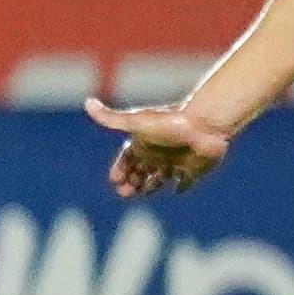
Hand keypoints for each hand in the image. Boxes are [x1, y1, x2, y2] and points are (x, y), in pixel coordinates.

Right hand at [85, 97, 230, 197]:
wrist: (206, 124)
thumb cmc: (170, 123)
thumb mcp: (137, 122)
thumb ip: (111, 118)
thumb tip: (87, 102)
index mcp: (144, 142)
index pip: (127, 159)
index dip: (120, 170)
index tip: (115, 180)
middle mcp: (158, 153)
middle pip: (140, 172)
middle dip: (131, 182)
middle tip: (125, 192)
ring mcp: (175, 161)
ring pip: (158, 179)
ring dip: (149, 187)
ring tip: (142, 192)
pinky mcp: (193, 169)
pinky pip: (185, 182)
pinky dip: (180, 187)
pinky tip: (175, 190)